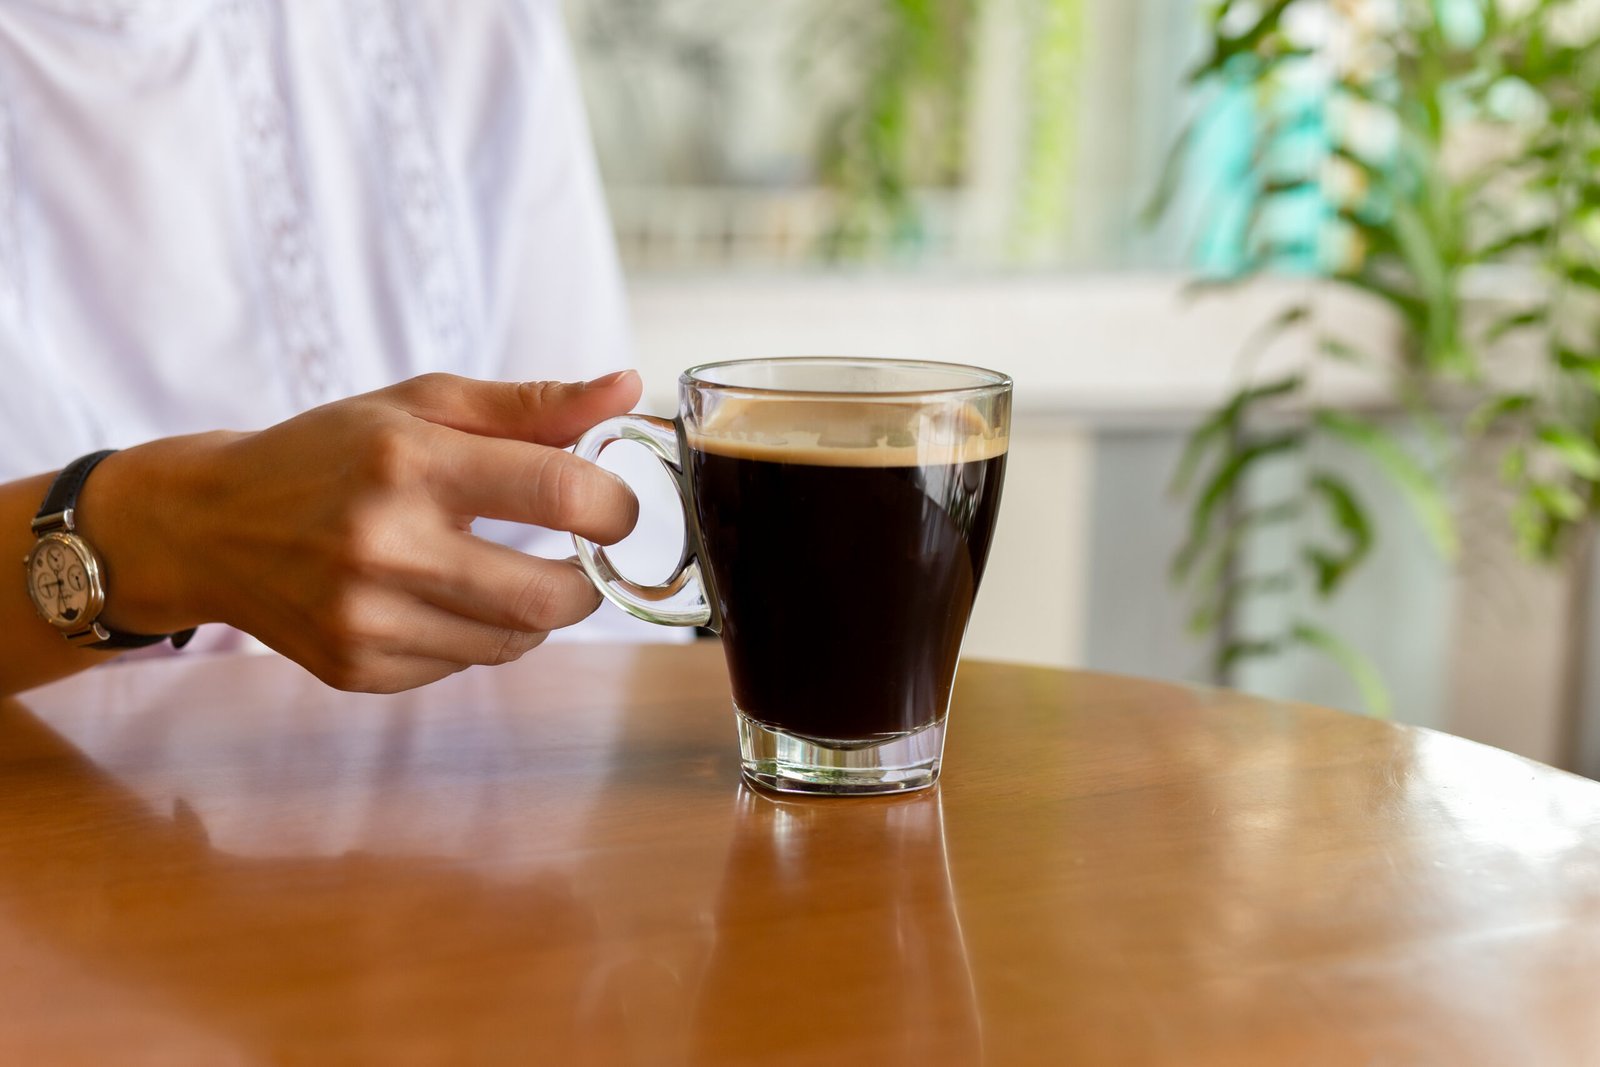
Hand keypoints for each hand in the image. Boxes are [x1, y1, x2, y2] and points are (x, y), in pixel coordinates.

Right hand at [79, 371, 641, 692]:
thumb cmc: (332, 453)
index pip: (560, 493)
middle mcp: (386, 546)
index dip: (615, 507)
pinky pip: (464, 665)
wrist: (210, 526)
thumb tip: (628, 389)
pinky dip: (478, 636)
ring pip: (514, 641)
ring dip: (536, 611)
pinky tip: (442, 598)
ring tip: (506, 571)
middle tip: (585, 558)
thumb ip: (533, 404)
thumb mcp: (422, 404)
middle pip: (551, 596)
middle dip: (591, 581)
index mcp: (410, 463)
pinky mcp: (357, 669)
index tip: (616, 509)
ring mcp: (367, 618)